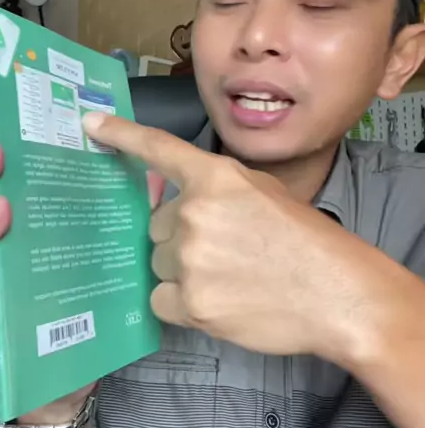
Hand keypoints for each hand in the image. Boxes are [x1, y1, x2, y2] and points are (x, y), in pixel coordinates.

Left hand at [83, 113, 371, 363]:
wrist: (337, 292)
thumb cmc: (306, 240)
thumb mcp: (262, 192)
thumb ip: (215, 189)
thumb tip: (176, 200)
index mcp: (216, 178)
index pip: (158, 149)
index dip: (120, 134)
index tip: (91, 124)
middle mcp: (194, 213)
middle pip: (156, 225)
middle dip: (179, 237)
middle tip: (224, 251)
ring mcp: (191, 259)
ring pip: (158, 262)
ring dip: (182, 270)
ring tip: (229, 278)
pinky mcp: (191, 303)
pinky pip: (161, 299)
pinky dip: (182, 303)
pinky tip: (219, 301)